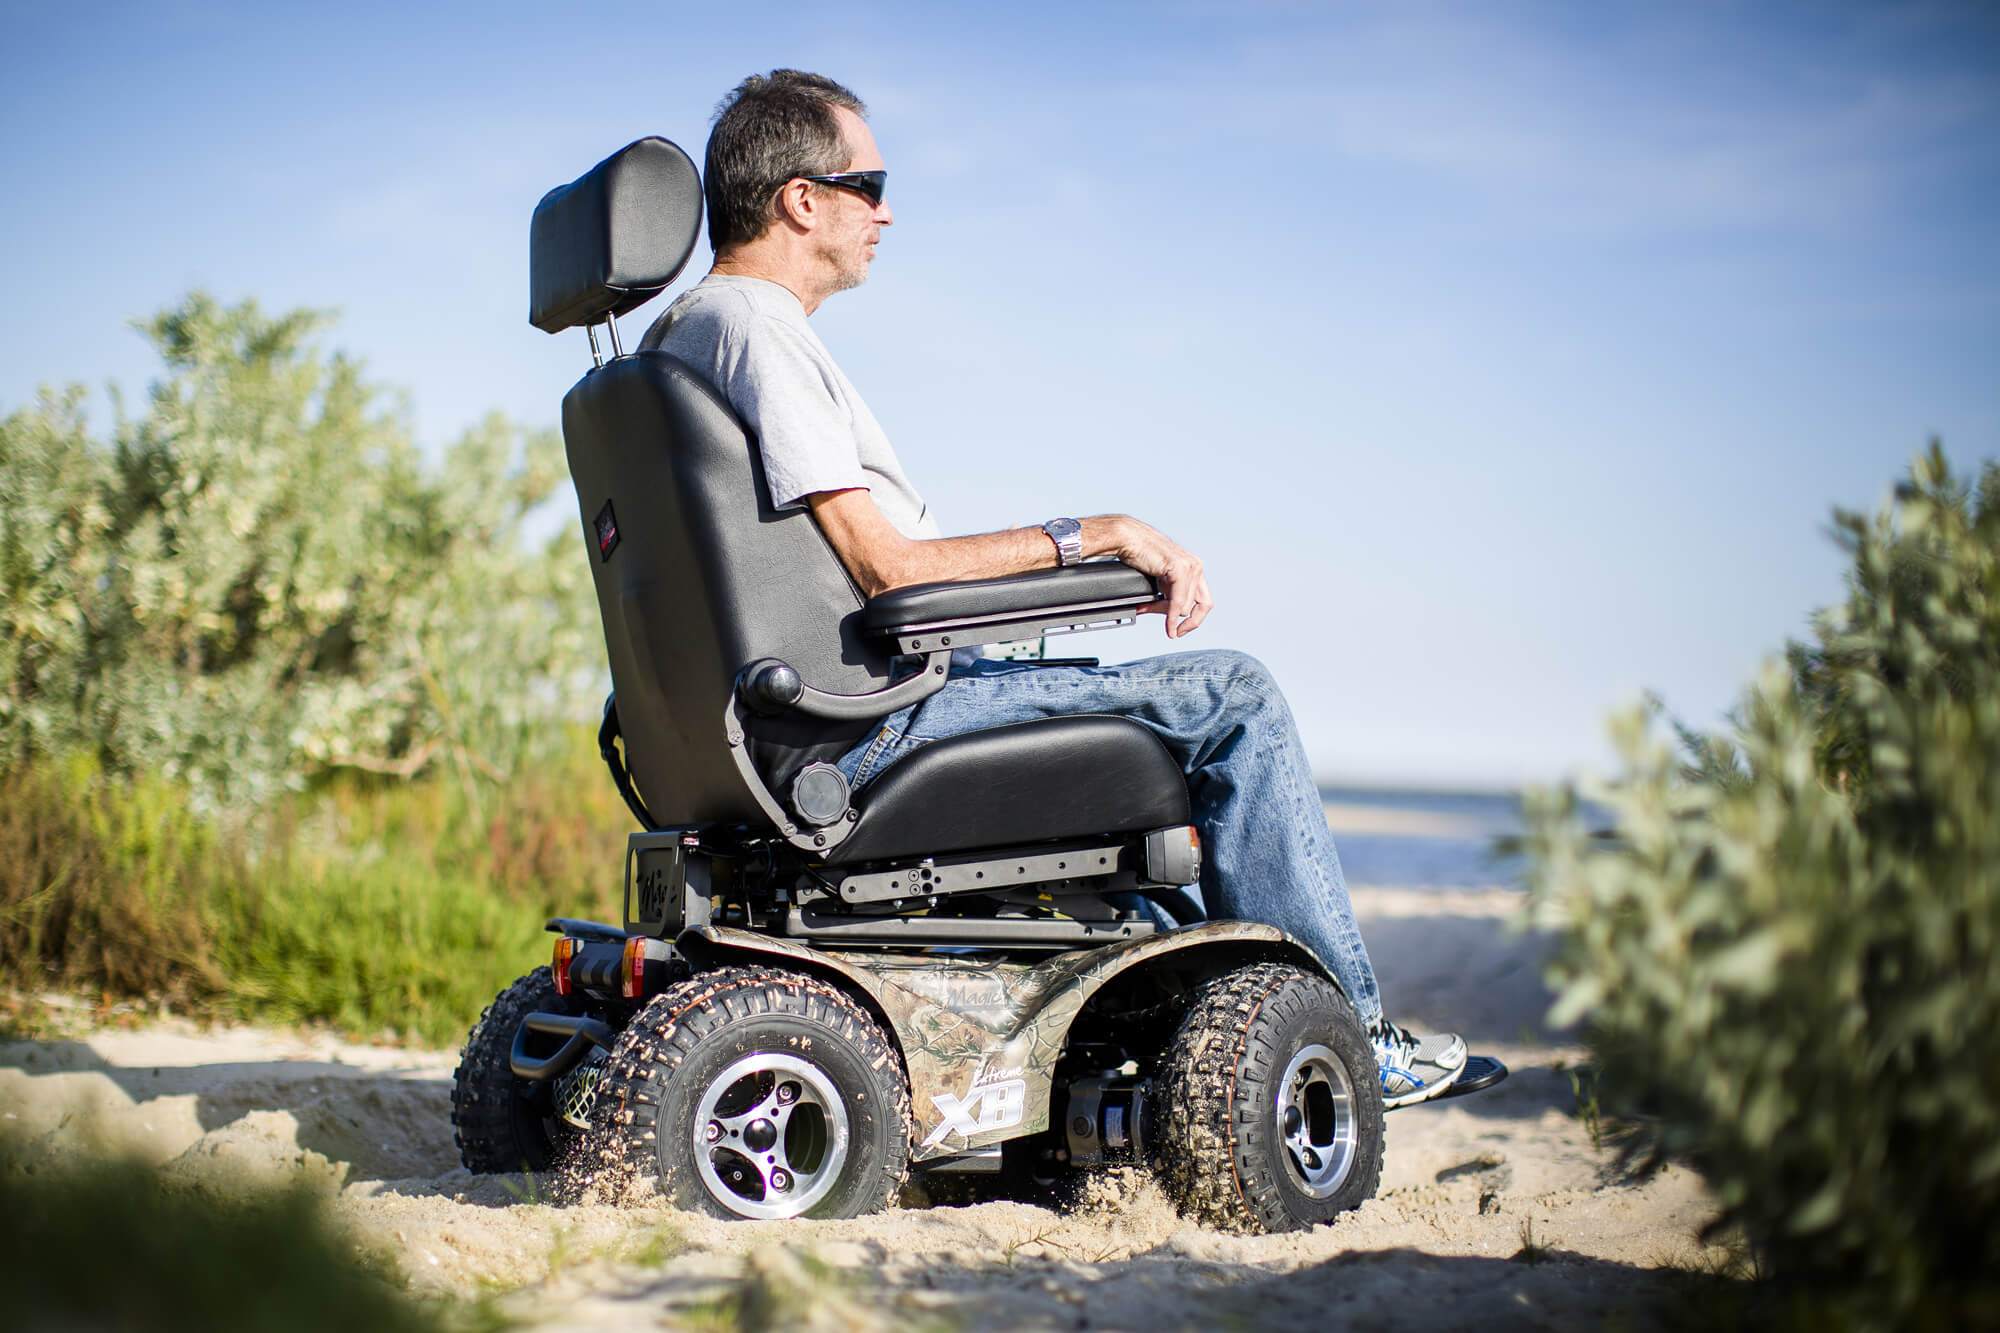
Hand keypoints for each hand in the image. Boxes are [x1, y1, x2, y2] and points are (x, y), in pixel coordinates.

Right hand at [1094, 515, 1211, 637]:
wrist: (1128, 539)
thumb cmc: (1139, 555)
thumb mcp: (1159, 582)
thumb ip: (1168, 598)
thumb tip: (1169, 619)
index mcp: (1194, 568)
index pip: (1205, 601)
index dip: (1195, 620)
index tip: (1181, 631)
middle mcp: (1196, 566)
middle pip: (1197, 607)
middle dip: (1180, 619)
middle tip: (1170, 630)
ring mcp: (1190, 566)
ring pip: (1186, 607)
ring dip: (1167, 614)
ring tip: (1149, 608)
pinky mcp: (1179, 569)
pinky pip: (1178, 602)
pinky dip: (1171, 616)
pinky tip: (1168, 624)